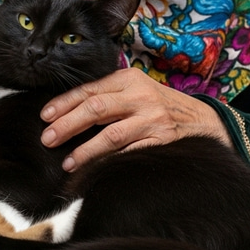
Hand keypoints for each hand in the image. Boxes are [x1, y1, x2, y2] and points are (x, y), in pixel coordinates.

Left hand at [40, 68, 231, 170]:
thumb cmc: (159, 106)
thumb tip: (66, 113)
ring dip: (85, 150)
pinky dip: (110, 161)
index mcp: (128, 79)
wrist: (204, 120)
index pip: (89, 90)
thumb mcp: (136, 91)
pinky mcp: (163, 141)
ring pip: (111, 134)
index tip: (45, 116)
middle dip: (67, 124)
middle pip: (95, 108)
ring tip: (68, 162)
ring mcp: (152, 119)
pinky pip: (131, 152)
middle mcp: (140, 96)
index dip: (64, 103)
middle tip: (48, 139)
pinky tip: (96, 170)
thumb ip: (108, 96)